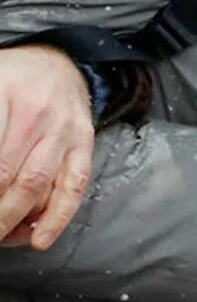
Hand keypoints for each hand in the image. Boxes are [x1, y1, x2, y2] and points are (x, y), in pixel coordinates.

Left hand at [0, 45, 95, 250]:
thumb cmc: (11, 79)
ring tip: (1, 236)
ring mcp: (65, 131)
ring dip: (14, 219)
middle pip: (6, 174)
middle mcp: (37, 114)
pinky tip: (40, 239)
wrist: (59, 62)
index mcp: (4, 95)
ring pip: (37, 185)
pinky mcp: (85, 145)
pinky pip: (74, 186)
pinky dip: (57, 217)